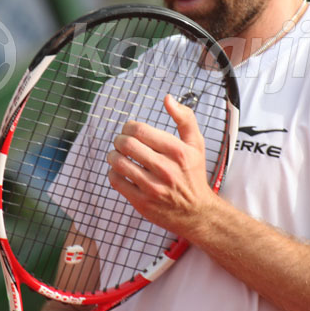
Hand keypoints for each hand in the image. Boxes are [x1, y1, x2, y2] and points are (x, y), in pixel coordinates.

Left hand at [106, 94, 216, 235]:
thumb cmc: (194, 174)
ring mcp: (153, 187)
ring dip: (113, 155)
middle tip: (122, 142)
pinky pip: (116, 181)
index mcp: (178, 151)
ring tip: (117, 154)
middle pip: (126, 144)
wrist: (196, 212)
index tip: (129, 129)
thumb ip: (185, 118)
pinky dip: (113, 172)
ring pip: (118, 162)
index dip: (128, 126)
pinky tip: (120, 171)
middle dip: (119, 139)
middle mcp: (166, 169)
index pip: (140, 130)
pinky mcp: (142, 202)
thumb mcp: (196, 144)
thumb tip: (168, 98)